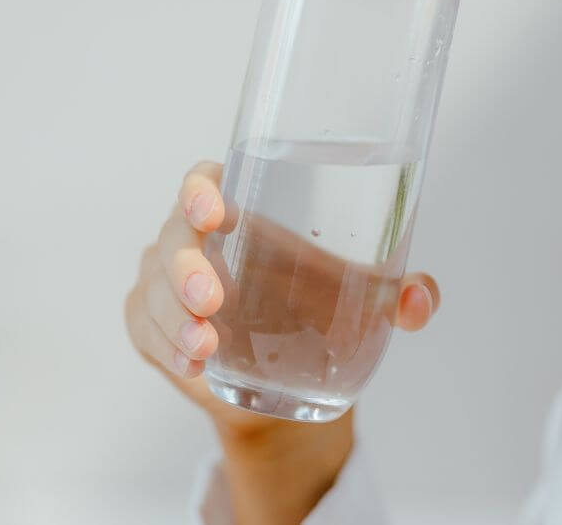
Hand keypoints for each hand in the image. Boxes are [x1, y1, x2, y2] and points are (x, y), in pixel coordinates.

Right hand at [124, 160, 441, 521]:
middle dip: (184, 266)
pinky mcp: (151, 325)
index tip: (217, 211)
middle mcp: (196, 239)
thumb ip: (402, 296)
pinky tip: (190, 365)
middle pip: (173, 234)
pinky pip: (143, 328)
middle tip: (211, 298)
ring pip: (152, 287)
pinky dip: (163, 346)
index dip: (201, 189)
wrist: (291, 382)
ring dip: (173, 317)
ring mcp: (166, 282)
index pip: (206, 181)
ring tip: (204, 348)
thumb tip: (418, 301)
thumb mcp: (368, 303)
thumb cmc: (320, 312)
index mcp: (241, 209)